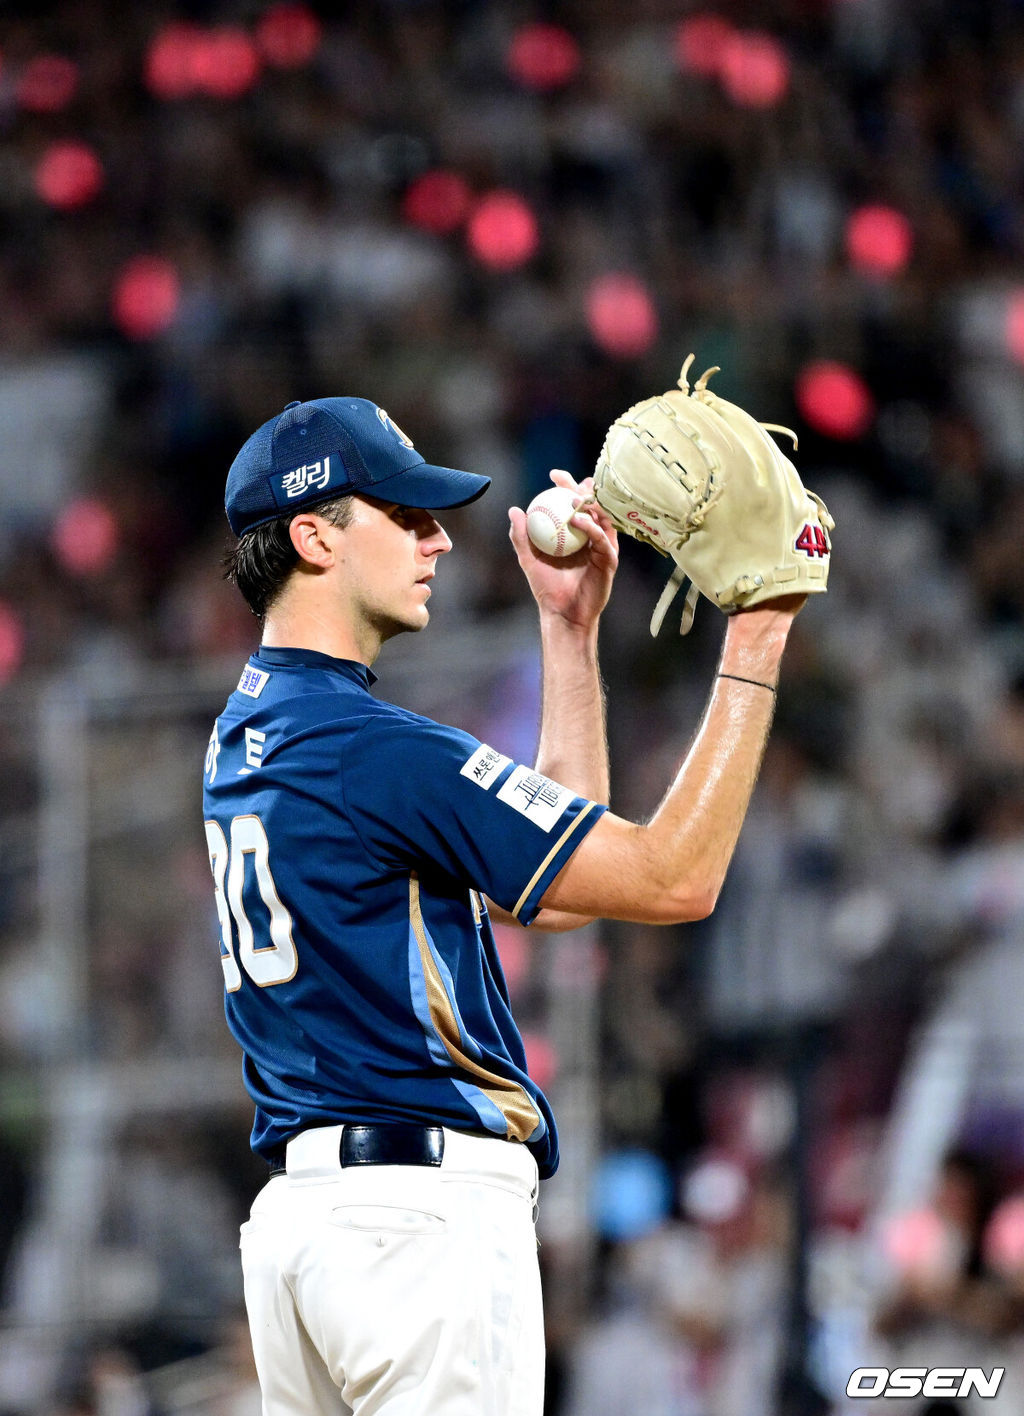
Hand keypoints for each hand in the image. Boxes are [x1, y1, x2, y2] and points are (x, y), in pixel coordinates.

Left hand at [509, 470, 618, 630]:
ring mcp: (602, 547)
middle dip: (581, 488)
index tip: (554, 475)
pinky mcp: (609, 559)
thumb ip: (520, 536)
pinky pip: (602, 539)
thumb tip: (514, 510)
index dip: (566, 486)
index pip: (573, 504)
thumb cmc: (546, 587)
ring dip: (589, 505)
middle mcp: (591, 537)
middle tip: (567, 481)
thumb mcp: (529, 559)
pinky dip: (592, 527)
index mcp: (574, 533)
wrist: (562, 613)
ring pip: (601, 518)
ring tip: (574, 497)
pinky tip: (579, 520)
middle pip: (591, 506)